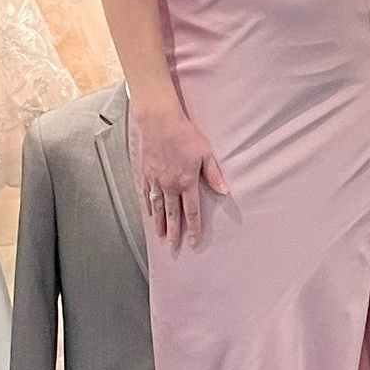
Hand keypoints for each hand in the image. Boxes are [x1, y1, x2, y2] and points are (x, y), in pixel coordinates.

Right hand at [131, 95, 226, 248]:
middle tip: (173, 248)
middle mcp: (169, 185)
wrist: (159, 121)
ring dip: (160, 224)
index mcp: (186, 181)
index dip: (193, 228)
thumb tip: (224, 191)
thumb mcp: (205, 153)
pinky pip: (146, 195)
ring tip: (161, 236)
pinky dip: (148, 207)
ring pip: (157, 208)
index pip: (191, 211)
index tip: (193, 241)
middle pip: (172, 214)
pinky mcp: (145, 174)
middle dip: (174, 233)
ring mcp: (155, 180)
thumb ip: (214, 174)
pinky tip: (149, 215)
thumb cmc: (184, 134)